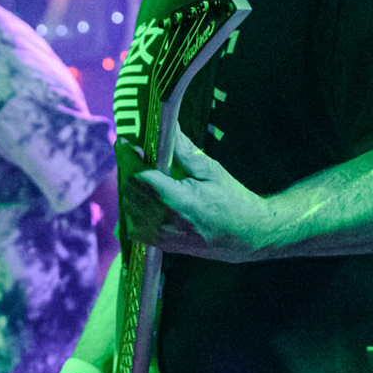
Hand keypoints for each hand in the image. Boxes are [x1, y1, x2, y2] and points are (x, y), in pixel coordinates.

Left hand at [127, 132, 274, 261]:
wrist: (246, 235)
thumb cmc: (233, 200)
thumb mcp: (211, 171)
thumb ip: (184, 151)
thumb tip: (169, 127)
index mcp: (175, 200)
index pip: (138, 176)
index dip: (129, 158)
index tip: (127, 143)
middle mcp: (163, 221)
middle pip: (130, 190)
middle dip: (132, 171)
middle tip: (141, 157)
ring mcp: (160, 236)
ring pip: (128, 207)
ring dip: (134, 190)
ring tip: (149, 178)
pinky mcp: (160, 245)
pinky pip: (133, 225)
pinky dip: (136, 210)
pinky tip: (151, 200)